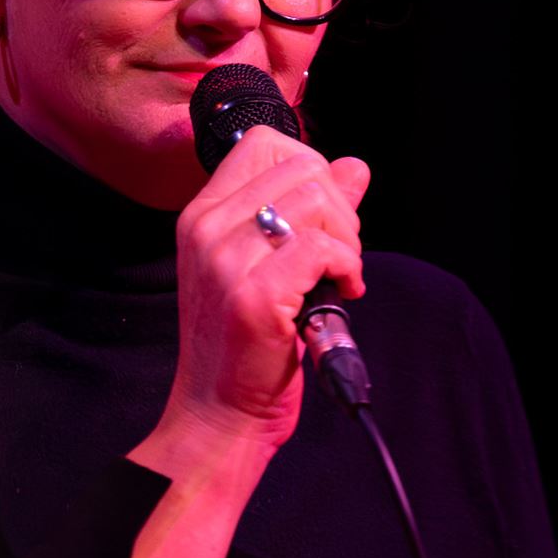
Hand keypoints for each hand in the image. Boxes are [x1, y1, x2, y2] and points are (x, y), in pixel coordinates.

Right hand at [165, 124, 370, 451]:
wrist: (218, 414)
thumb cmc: (244, 346)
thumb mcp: (270, 265)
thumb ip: (311, 211)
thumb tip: (354, 167)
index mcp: (203, 215)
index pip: (265, 143)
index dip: (311, 171)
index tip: (320, 221)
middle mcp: (207, 228)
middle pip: (302, 165)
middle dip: (339, 207)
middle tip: (337, 257)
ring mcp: (226, 260)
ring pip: (317, 199)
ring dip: (347, 240)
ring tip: (338, 278)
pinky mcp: (254, 295)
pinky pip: (323, 248)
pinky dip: (348, 267)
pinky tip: (343, 293)